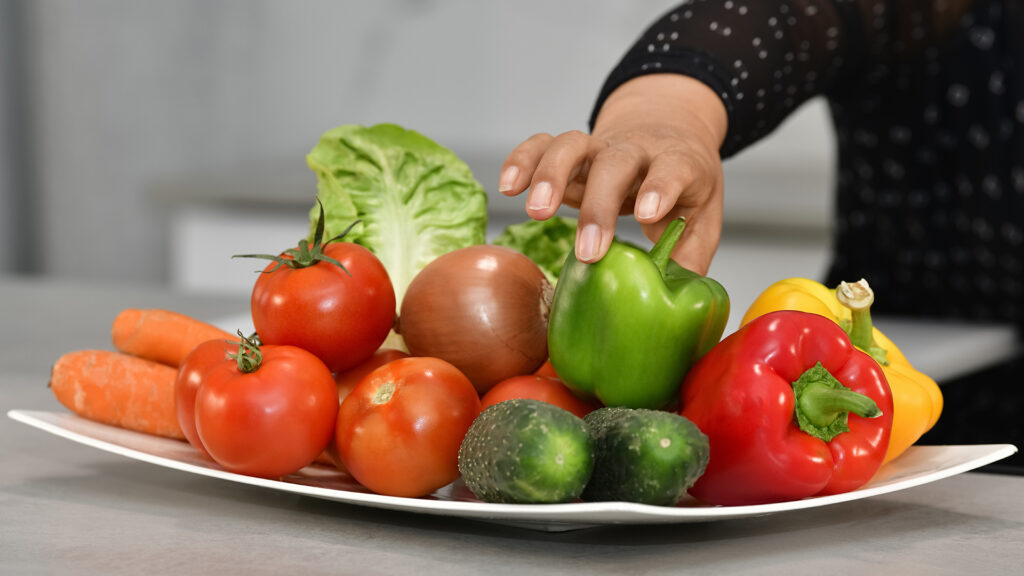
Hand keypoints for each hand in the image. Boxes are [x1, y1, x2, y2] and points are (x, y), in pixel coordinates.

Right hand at [498, 74, 727, 274]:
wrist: (668, 130)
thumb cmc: (685, 182)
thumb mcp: (704, 214)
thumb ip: (691, 254)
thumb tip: (676, 302)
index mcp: (678, 162)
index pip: (672, 168)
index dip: (660, 188)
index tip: (646, 214)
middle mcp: (636, 149)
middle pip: (614, 164)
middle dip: (597, 206)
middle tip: (586, 251)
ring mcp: (600, 146)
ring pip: (572, 144)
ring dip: (550, 175)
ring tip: (535, 212)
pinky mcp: (572, 151)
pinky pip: (541, 144)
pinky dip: (522, 161)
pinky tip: (508, 187)